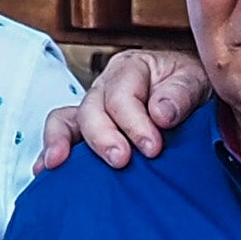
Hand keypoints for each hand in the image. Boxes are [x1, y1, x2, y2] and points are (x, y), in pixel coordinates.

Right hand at [48, 49, 205, 169]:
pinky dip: (51, 153)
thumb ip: (181, 94)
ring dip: (61, 143)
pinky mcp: (88, 134)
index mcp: (131, 69)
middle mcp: (106, 87)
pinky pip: (63, 138)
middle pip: (91, 109)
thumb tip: (161, 113)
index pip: (122, 95)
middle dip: (102, 137)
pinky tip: (43, 171)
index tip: (153, 148)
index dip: (134, 123)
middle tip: (120, 160)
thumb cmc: (193, 90)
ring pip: (68, 121)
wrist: (197, 104)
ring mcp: (93, 111)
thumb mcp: (196, 82)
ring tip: (58, 163)